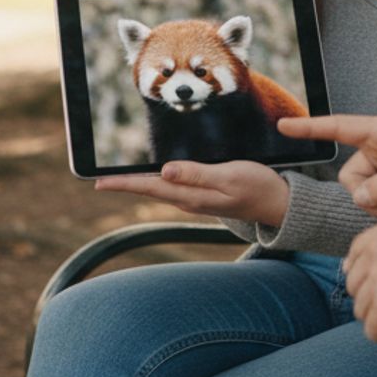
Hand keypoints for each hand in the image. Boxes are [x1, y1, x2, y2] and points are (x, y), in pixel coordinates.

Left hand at [96, 160, 290, 226]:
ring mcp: (197, 198)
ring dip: (138, 183)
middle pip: (149, 190)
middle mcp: (189, 199)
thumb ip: (197, 174)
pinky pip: (174, 187)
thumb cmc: (258, 187)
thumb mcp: (229, 176)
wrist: (279, 203)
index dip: (123, 184)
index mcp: (191, 195)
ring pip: (160, 189)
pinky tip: (155, 176)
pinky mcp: (205, 193)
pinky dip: (158, 180)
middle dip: (124, 184)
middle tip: (98, 180)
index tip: (98, 182)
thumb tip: (165, 172)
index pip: (149, 188)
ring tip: (118, 178)